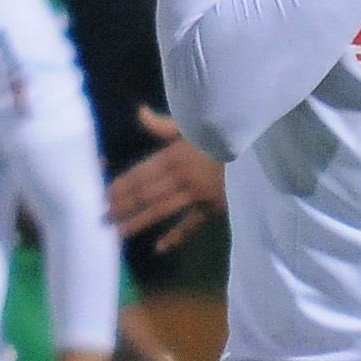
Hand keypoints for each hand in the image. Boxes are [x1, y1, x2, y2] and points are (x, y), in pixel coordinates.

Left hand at [105, 106, 226, 251]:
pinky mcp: (213, 208)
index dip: (121, 185)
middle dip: (123, 206)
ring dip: (139, 221)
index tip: (103, 195)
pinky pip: (191, 225)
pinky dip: (176, 237)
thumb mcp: (193, 124)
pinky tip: (159, 248)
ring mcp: (196, 196)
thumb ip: (164, 124)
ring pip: (161, 210)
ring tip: (118, 232)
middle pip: (146, 194)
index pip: (140, 173)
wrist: (258, 149)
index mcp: (173, 156)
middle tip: (102, 218)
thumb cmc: (224, 134)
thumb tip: (139, 113)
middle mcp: (181, 178)